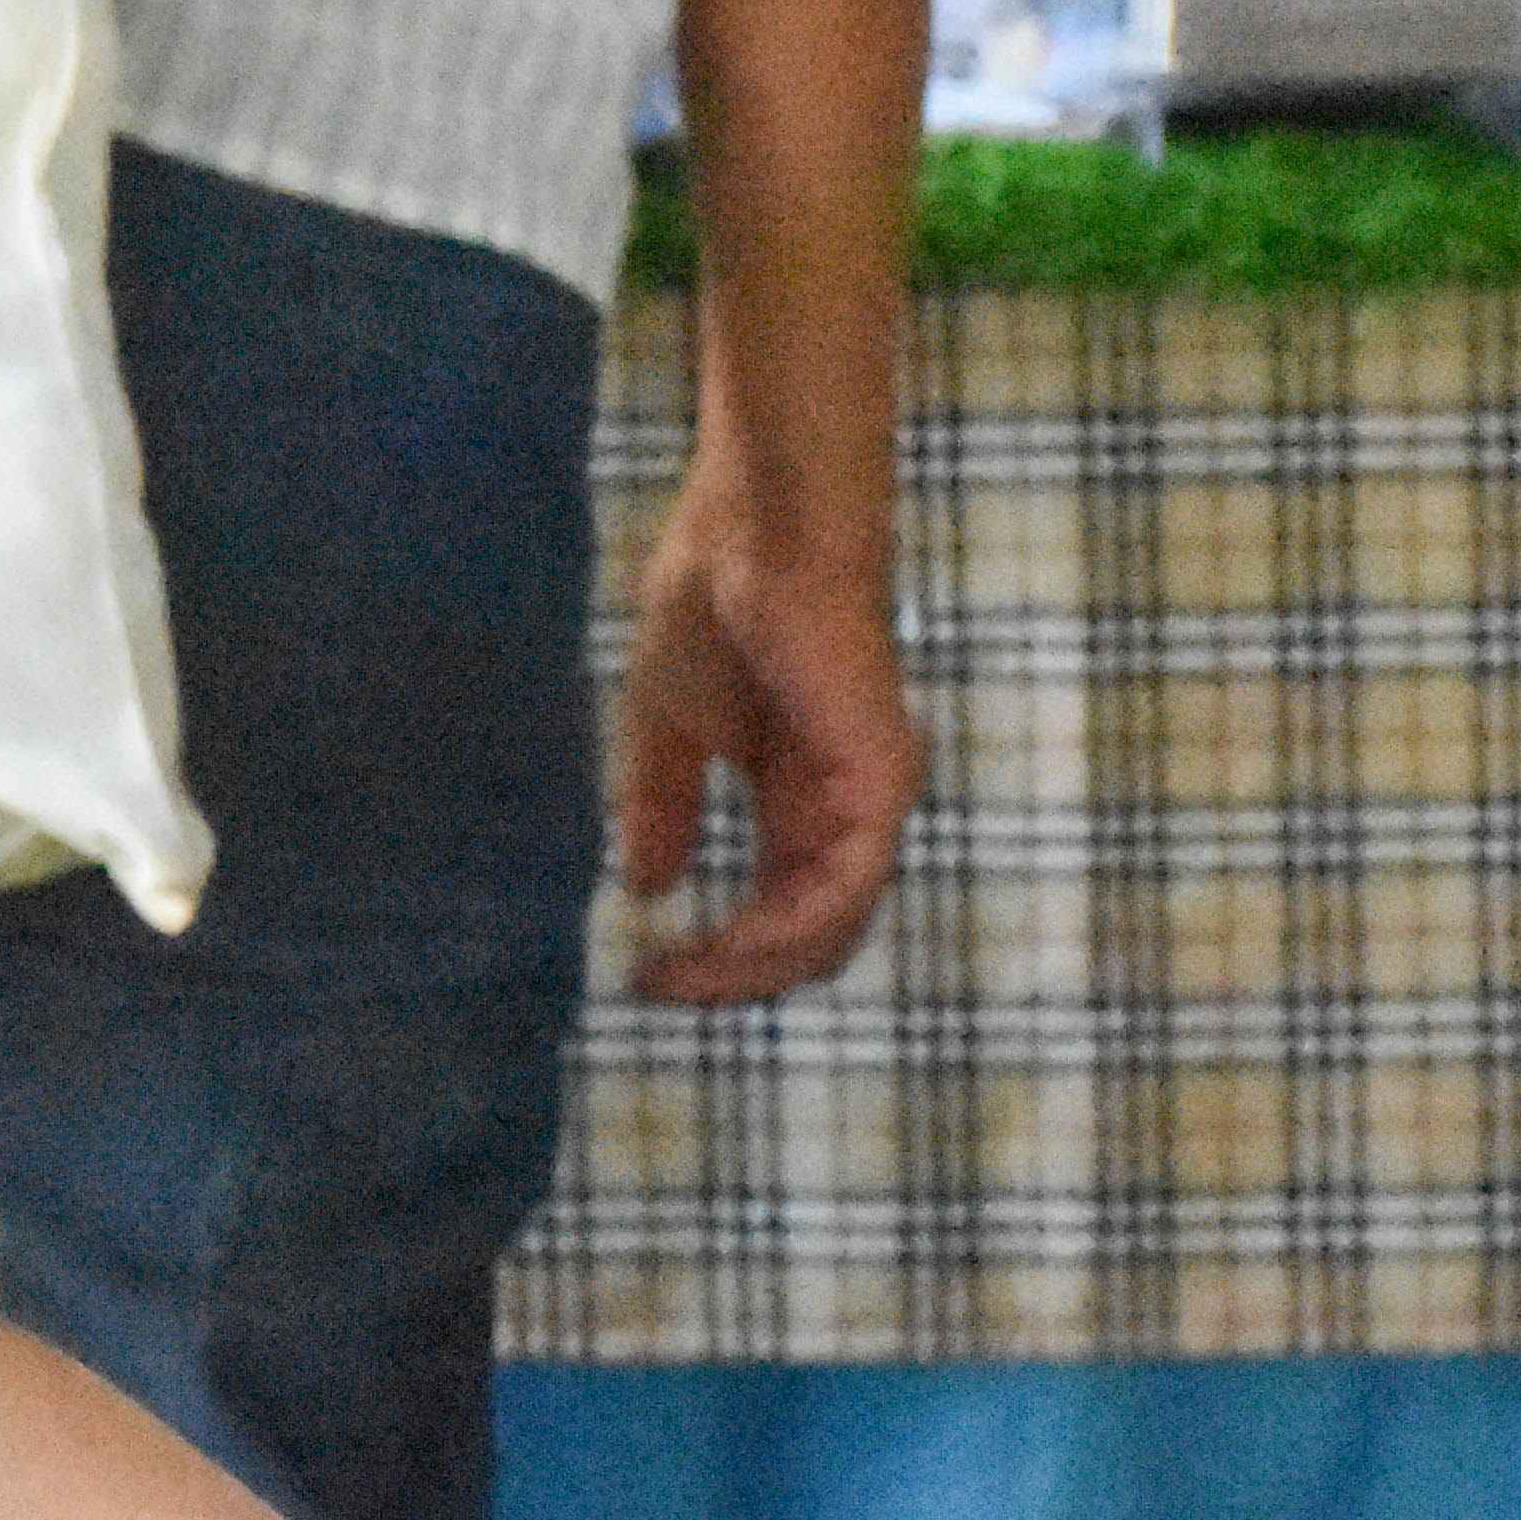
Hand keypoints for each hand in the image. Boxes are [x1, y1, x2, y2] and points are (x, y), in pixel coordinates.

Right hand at [615, 473, 918, 1002]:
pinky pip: (842, 890)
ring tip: (681, 977)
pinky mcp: (877, 782)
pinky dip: (784, 930)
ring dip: (751, 967)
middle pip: (810, 938)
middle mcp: (845, 810)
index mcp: (802, 796)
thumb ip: (663, 807)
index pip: (781, 910)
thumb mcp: (666, 726)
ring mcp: (869, 799)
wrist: (760, 529)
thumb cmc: (716, 601)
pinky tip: (724, 941)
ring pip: (829, 930)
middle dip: (733, 977)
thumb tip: (646, 888)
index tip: (642, 972)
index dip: (718, 955)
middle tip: (657, 990)